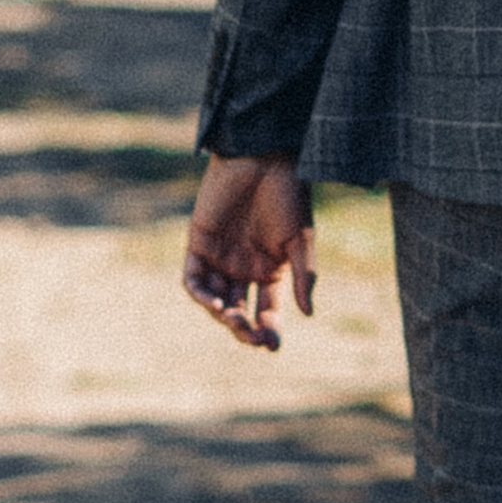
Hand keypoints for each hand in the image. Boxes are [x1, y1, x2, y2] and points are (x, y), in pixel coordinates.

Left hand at [183, 153, 315, 350]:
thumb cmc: (288, 194)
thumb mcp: (301, 239)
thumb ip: (303, 276)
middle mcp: (243, 269)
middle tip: (252, 336)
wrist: (263, 157)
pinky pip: (193, 278)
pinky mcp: (199, 243)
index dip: (268, 330)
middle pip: (239, 311)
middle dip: (244, 328)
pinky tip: (215, 303)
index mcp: (270, 271)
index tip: (272, 346)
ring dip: (222, 315)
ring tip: (233, 319)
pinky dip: (201, 294)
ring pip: (215, 300)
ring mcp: (219, 258)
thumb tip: (308, 314)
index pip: (267, 310)